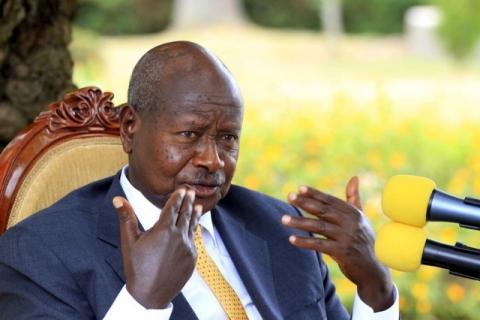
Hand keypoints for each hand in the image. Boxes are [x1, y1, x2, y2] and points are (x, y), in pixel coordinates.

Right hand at [112, 189, 201, 308]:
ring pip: (192, 226)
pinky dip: (194, 231)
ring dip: (195, 214)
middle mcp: (178, 236)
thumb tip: (117, 199)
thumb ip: (126, 217)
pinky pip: (193, 241)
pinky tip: (194, 228)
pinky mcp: (192, 258)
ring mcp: (187, 247)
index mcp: (164, 229)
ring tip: (198, 206)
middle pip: (185, 213)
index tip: (183, 189)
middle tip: (192, 191)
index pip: (173, 207)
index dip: (178, 197)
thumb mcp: (129, 241)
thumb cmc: (136, 268)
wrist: (150, 294)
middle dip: (189, 201)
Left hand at [281, 176, 393, 310]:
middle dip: (305, 203)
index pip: (330, 200)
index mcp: (353, 213)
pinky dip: (305, 242)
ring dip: (300, 222)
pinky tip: (291, 239)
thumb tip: (354, 177)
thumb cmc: (364, 239)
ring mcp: (346, 238)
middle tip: (289, 197)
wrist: (373, 269)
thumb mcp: (360, 218)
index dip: (315, 194)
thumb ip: (354, 198)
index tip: (300, 188)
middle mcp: (350, 223)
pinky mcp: (342, 252)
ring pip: (319, 227)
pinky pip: (320, 245)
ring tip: (283, 219)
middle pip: (323, 210)